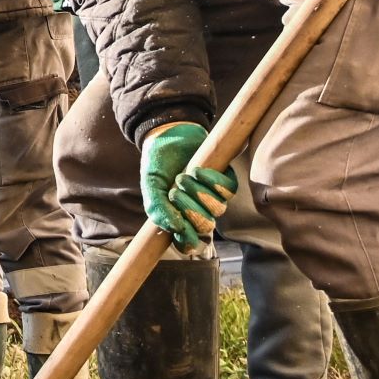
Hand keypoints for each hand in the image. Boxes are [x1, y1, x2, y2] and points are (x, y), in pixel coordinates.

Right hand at [139, 121, 235, 250]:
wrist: (167, 135)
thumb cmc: (157, 164)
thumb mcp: (150, 185)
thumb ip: (157, 207)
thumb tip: (174, 228)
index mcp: (179, 218)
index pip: (190, 243)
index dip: (188, 240)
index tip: (180, 228)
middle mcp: (198, 210)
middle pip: (206, 226)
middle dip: (190, 210)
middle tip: (175, 191)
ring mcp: (212, 195)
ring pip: (218, 209)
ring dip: (199, 193)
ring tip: (183, 177)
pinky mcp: (224, 178)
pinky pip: (228, 189)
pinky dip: (213, 181)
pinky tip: (197, 170)